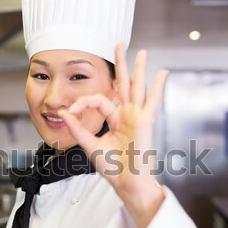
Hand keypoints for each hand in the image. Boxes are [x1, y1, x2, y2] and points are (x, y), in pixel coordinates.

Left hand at [59, 44, 168, 227]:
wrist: (126, 182)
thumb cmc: (112, 168)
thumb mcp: (90, 145)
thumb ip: (78, 128)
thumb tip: (64, 112)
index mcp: (115, 120)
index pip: (98, 101)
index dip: (82, 102)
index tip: (69, 111)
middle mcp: (127, 115)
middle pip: (122, 85)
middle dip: (120, 65)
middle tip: (118, 44)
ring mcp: (137, 117)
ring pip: (137, 88)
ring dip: (139, 69)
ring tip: (141, 52)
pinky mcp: (144, 121)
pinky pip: (152, 101)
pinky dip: (158, 86)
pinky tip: (163, 72)